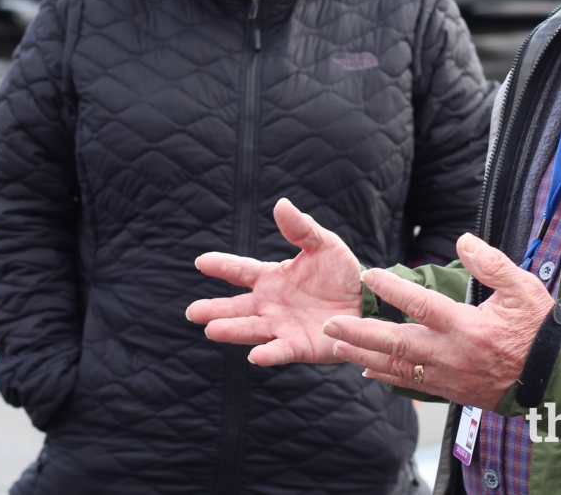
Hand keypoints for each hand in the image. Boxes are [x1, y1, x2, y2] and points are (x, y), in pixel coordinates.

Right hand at [186, 198, 361, 365]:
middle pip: (237, 307)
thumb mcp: (324, 245)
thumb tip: (281, 204)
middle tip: (192, 312)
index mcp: (271, 278)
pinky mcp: (299, 347)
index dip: (221, 265)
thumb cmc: (342, 273)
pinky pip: (281, 350)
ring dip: (232, 330)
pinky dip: (268, 354)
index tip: (201, 261)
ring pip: (252, 329)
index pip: (240, 271)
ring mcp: (282, 327)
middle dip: (214, 309)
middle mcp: (270, 304)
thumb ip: (301, 228)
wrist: (368, 302)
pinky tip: (254, 357)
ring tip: (211, 330)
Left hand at [322, 233, 553, 409]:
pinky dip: (387, 377)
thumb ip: (492, 264)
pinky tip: (367, 371)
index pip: (421, 305)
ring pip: (398, 368)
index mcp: (467, 327)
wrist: (556, 379)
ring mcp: (449, 377)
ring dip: (364, 356)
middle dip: (359, 334)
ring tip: (336, 346)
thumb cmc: (541, 330)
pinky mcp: (452, 391)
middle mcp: (452, 354)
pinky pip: (412, 384)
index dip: (392, 288)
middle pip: (396, 343)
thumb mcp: (524, 289)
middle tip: (329, 325)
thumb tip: (462, 240)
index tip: (367, 274)